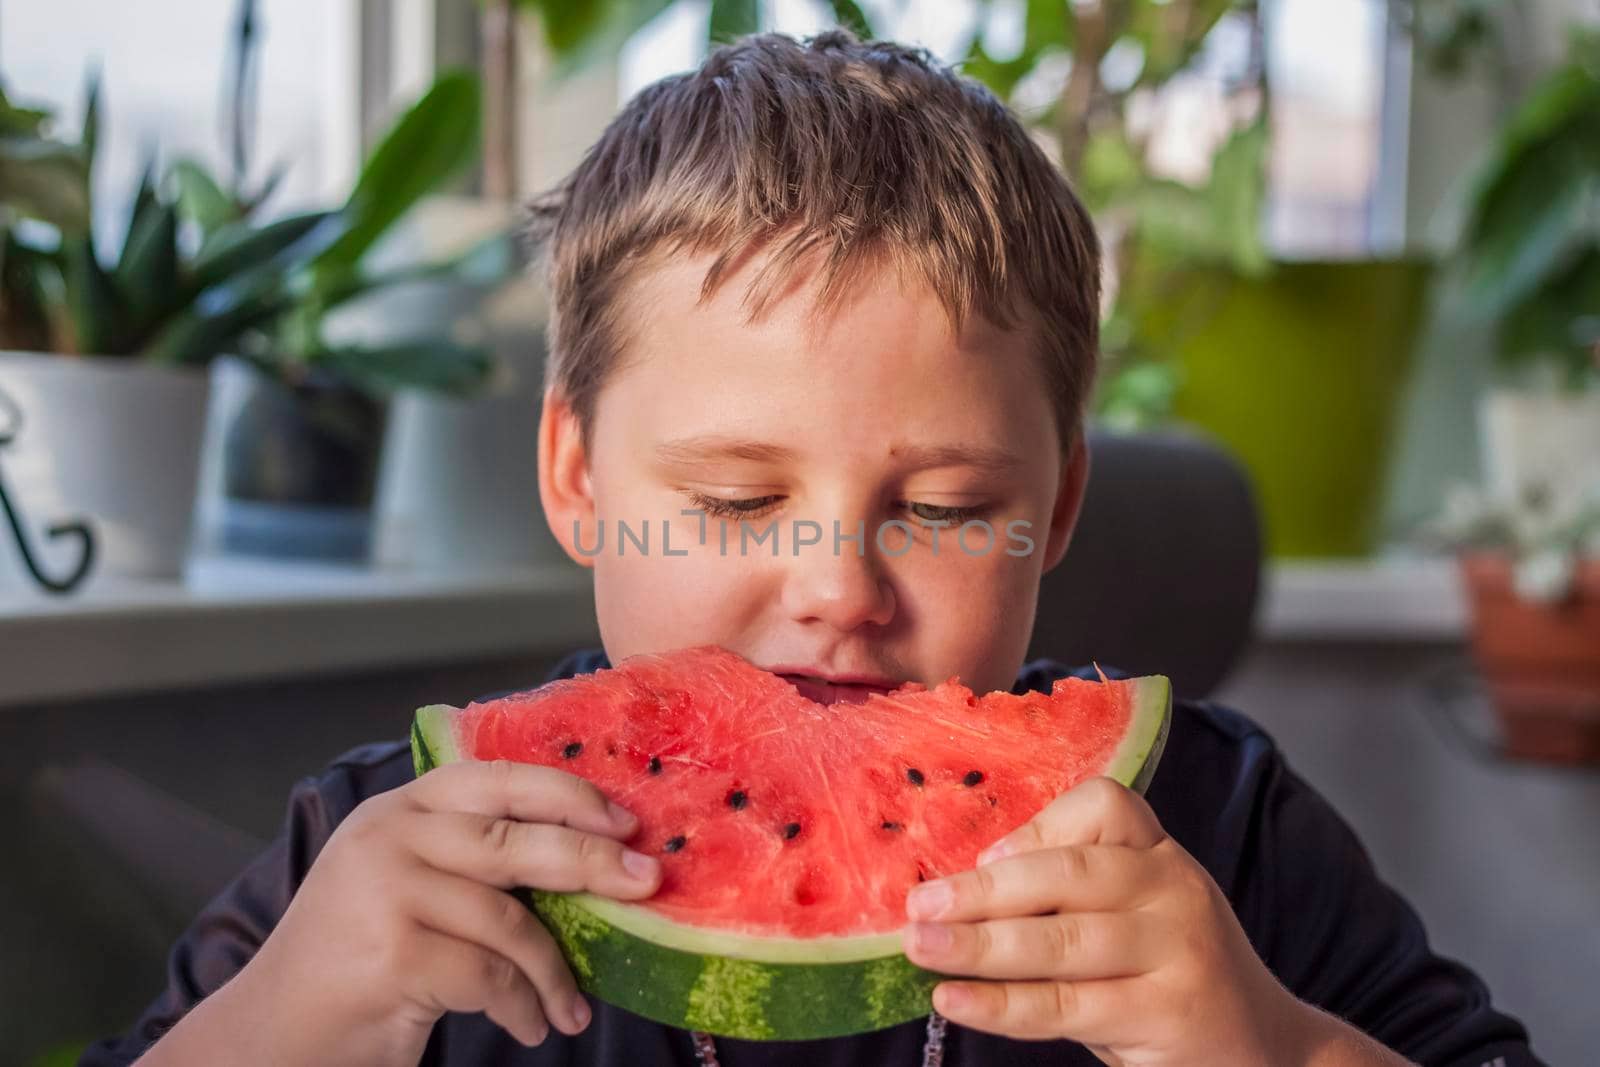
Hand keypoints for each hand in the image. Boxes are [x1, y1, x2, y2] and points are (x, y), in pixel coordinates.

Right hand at [147, 760, 660, 1066]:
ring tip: (572, 1008)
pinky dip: (523, 1006)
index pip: (498, 778)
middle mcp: (390, 836)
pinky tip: (530, 1027)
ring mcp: (387, 891)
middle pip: (515, 839)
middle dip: (591, 860)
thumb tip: (595, 859)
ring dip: (554, 972)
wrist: (273, 1036)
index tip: (626, 819)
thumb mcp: (413, 888)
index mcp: (401, 809)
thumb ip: (476, 862)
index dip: (568, 794)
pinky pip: (490, 976)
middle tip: (646, 883)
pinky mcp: (394, 952)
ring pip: (510, 921)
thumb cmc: (360, 962)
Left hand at [900, 777, 1326, 1066]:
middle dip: (981, 891)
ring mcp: (1178, 951)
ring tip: (920, 948)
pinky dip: (1002, 1004)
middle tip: (918, 906)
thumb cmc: (1164, 980)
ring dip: (978, 945)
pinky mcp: (1170, 1013)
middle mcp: (1176, 889)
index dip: (1037, 827)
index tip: (983, 858)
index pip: (1105, 805)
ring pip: (1061, 940)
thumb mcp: (1130, 920)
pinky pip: (1067, 1005)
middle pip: (1068, 875)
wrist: (1265, 1053)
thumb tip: (953, 892)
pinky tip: (955, 1000)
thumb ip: (1065, 897)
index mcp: (1160, 854)